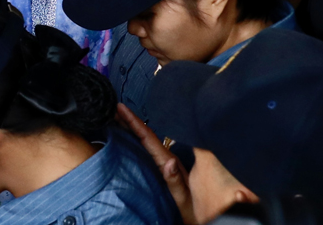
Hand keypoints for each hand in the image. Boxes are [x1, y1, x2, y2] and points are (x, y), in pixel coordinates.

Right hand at [116, 103, 193, 221]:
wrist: (207, 220)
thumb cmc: (196, 212)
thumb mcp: (184, 199)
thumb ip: (176, 181)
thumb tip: (169, 162)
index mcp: (170, 163)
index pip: (149, 138)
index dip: (134, 122)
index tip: (122, 108)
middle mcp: (168, 160)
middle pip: (147, 135)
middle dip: (131, 120)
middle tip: (115, 108)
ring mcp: (167, 164)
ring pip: (148, 140)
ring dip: (134, 127)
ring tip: (119, 116)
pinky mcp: (167, 170)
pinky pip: (151, 149)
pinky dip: (139, 138)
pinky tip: (132, 135)